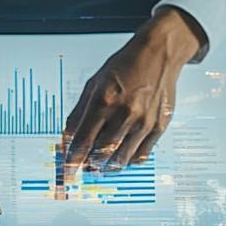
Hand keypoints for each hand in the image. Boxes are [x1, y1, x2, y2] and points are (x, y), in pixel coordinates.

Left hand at [61, 7, 205, 179]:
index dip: (73, 160)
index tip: (67, 171)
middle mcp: (125, 113)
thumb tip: (68, 137)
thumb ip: (80, 112)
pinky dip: (128, 161)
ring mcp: (144, 122)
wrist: (157, 54)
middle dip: (89, 166)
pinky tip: (121, 157)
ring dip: (108, 167)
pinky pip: (141, 155)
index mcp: (104, 100)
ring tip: (101, 166)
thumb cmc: (125, 66)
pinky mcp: (159, 126)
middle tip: (84, 170)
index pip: (83, 140)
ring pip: (121, 158)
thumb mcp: (94, 83)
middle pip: (101, 154)